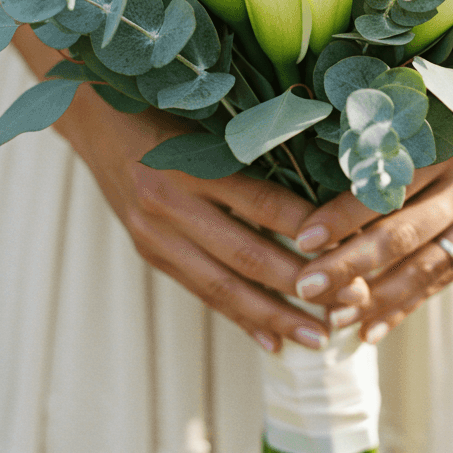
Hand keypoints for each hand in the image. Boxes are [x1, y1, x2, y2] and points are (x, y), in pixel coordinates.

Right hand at [59, 86, 370, 352]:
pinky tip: (273, 343)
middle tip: (352, 303)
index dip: (311, 230)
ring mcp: (155, 234)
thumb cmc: (170, 109)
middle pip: (248, 255)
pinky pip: (202, 292)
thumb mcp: (212, 120)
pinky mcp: (150, 253)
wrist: (95, 116)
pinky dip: (240, 319)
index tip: (356, 250)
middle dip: (304, 286)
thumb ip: (259, 153)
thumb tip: (328, 193)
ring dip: (276, 316)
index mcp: (194, 162)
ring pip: (225, 286)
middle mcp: (170, 202)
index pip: (265, 203)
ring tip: (319, 338)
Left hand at [292, 82, 452, 340]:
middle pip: (404, 233)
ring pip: (427, 266)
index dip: (345, 214)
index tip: (303, 237)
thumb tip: (318, 146)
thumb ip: (392, 121)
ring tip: (334, 319)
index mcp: (452, 138)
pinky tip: (373, 329)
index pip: (390, 185)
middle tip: (306, 287)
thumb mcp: (437, 94)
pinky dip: (408, 305)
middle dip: (351, 266)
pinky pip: (447, 278)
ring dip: (377, 298)